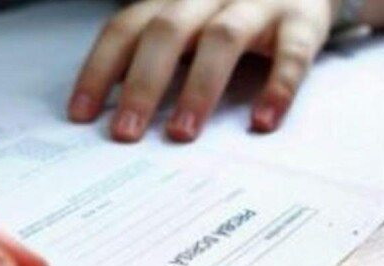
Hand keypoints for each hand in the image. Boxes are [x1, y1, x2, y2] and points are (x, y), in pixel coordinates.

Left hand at [69, 0, 338, 141]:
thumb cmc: (226, 11)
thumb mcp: (182, 24)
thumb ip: (148, 55)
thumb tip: (108, 110)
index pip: (124, 30)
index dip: (99, 70)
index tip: (81, 115)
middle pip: (167, 31)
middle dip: (143, 83)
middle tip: (125, 133)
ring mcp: (256, 2)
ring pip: (224, 38)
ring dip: (199, 88)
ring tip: (180, 134)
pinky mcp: (302, 19)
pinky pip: (292, 52)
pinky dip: (278, 87)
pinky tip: (262, 121)